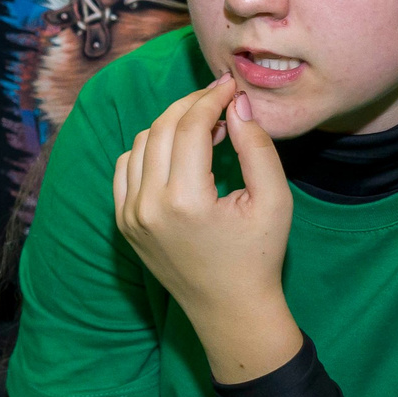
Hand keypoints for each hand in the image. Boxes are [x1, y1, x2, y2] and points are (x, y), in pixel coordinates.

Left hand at [113, 78, 299, 382]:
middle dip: (190, 105)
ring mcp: (129, 215)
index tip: (230, 87)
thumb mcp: (274, 200)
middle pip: (161, 128)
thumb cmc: (258, 256)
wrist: (229, 309)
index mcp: (185, 201)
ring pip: (141, 143)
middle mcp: (148, 206)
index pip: (189, 127)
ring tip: (204, 128)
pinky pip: (126, 167)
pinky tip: (177, 151)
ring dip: (170, 125)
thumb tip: (237, 104)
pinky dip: (149, 149)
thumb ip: (257, 147)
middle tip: (218, 100)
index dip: (211, 99)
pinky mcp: (123, 222)